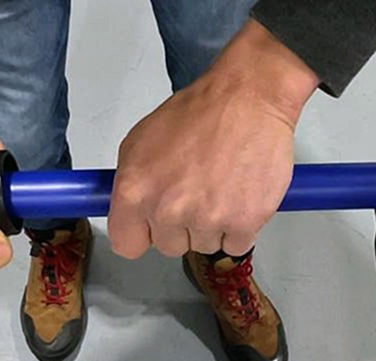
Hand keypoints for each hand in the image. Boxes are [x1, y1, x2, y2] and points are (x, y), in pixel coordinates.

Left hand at [109, 20, 317, 257]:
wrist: (249, 98)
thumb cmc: (200, 112)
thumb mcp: (142, 140)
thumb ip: (132, 183)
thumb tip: (131, 212)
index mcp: (135, 190)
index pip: (127, 244)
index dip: (142, 234)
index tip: (153, 226)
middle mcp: (167, 209)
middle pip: (169, 246)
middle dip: (182, 226)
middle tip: (197, 191)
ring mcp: (206, 219)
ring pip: (204, 246)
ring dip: (214, 225)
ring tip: (222, 186)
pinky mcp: (243, 223)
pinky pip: (236, 244)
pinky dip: (241, 226)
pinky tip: (240, 196)